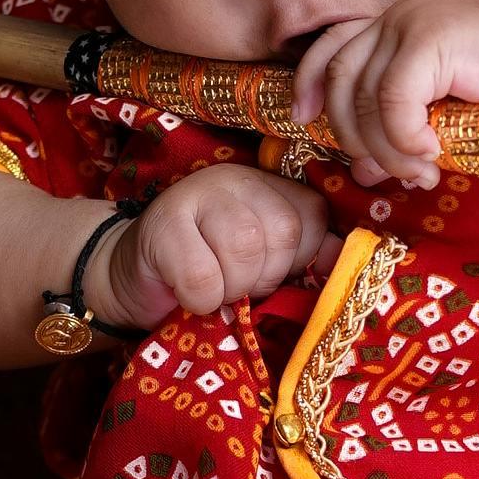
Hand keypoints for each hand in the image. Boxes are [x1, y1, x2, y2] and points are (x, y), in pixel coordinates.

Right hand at [101, 165, 337, 324]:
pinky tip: (188, 295)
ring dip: (232, 288)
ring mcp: (197, 194)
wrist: (132, 281)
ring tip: (214, 289)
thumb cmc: (207, 276)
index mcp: (269, 186)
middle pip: (283, 233)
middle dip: (264, 278)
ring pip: (245, 249)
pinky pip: (203, 276)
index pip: (314, 218)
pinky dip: (201, 300)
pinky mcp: (163, 223)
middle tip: (237, 286)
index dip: (298, 261)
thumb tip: (346, 261)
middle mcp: (237, 178)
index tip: (270, 274)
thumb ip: (305, 258)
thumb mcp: (263, 265)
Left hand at [293, 0, 478, 190]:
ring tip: (420, 171)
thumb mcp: (435, 119)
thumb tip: (360, 171)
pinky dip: (404, 135)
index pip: (330, 49)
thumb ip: (393, 135)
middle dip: (354, 136)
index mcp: (392, 28)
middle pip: (339, 79)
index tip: (304, 120)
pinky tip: (432, 153)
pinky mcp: (430, 37)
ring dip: (387, 148)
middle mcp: (395, 18)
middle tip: (388, 173)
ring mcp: (411, 22)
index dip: (308, 83)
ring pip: (364, 96)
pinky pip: (392, 99)